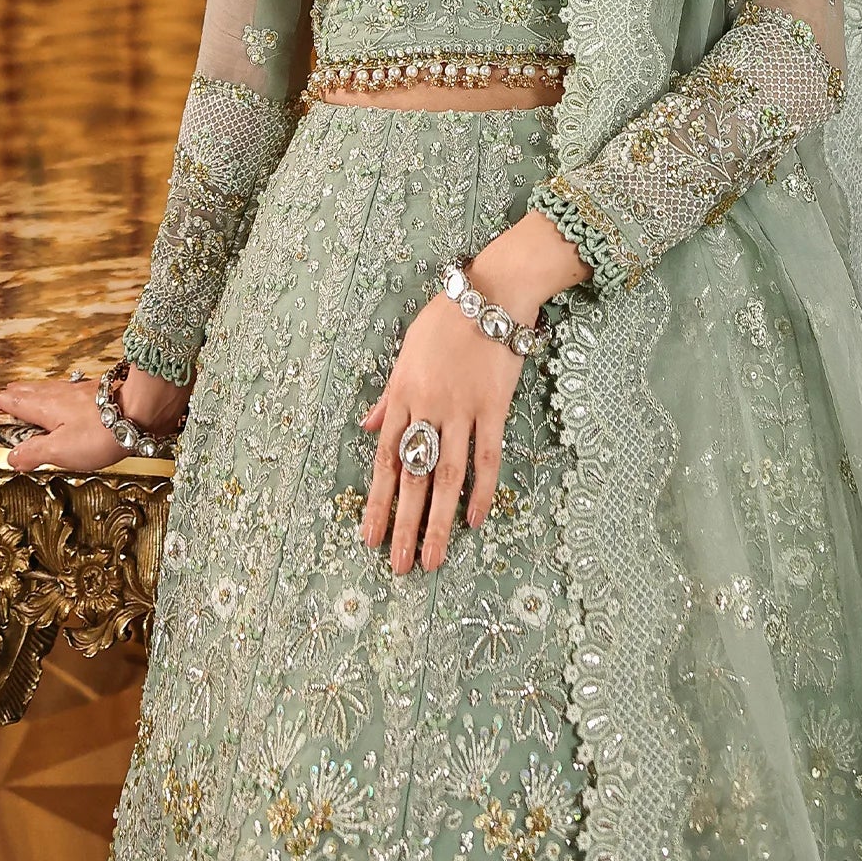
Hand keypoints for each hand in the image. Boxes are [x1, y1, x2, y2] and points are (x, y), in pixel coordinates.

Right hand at [0, 367, 186, 472]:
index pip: (18, 403)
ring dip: (38, 390)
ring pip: (52, 389)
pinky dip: (61, 393)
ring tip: (32, 392)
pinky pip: (72, 391)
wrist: (142, 408)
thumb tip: (11, 456)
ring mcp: (82, 391)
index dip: (3, 403)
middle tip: (7, 391)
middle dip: (18, 392)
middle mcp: (61, 395)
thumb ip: (35, 452)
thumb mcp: (61, 450)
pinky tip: (70, 396)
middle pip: (33, 391)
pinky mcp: (100, 393)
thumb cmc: (101, 432)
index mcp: (46, 408)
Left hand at [358, 212, 584, 575]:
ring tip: (432, 559)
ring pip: (447, 475)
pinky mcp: (493, 406)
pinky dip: (482, 490)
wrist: (490, 294)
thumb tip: (367, 426)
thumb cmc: (444, 320)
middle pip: (413, 476)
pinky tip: (475, 520)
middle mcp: (427, 408)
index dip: (377, 501)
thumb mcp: (405, 353)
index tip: (369, 537)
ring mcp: (461, 409)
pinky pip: (487, 456)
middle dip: (404, 525)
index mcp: (401, 396)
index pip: (385, 459)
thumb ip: (388, 395)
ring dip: (438, 520)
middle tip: (399, 566)